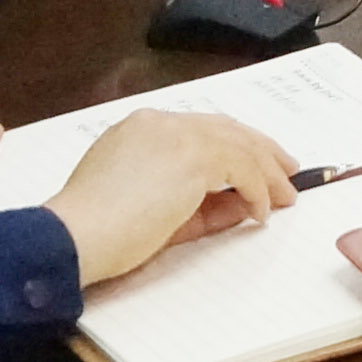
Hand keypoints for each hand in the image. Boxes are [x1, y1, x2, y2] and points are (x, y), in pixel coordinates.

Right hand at [38, 111, 297, 285]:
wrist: (74, 237)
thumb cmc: (101, 234)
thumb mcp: (159, 215)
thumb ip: (202, 207)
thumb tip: (244, 205)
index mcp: (141, 129)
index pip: (202, 129)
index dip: (235, 146)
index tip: (257, 164)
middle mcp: (160, 124)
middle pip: (227, 129)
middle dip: (262, 151)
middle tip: (287, 171)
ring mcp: (176, 136)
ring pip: (240, 146)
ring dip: (268, 173)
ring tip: (285, 197)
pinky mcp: (191, 157)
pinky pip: (241, 169)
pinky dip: (257, 190)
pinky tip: (260, 212)